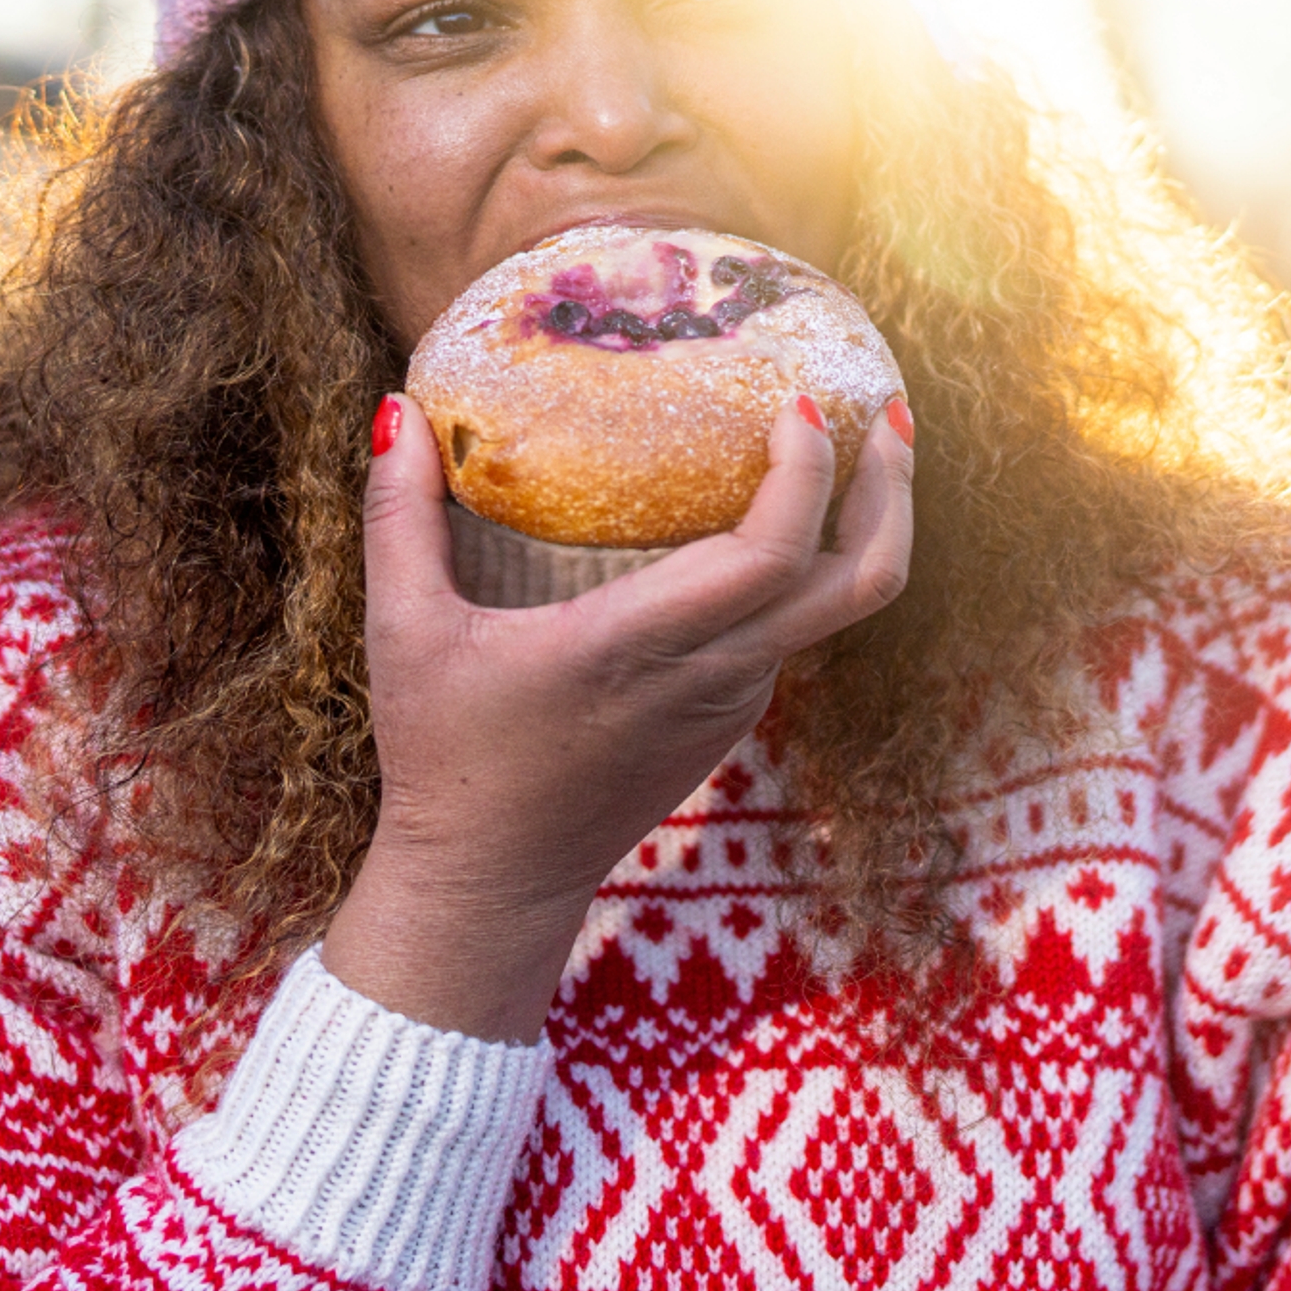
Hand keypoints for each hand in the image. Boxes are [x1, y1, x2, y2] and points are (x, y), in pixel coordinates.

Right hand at [318, 388, 914, 1042]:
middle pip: (858, 585)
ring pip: (842, 609)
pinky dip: (820, 563)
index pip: (769, 558)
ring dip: (867, 526)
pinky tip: (790, 513)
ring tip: (867, 445)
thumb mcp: (405, 634)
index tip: (804, 404)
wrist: (493, 886)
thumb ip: (400, 519)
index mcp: (636, 647)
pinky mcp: (733, 714)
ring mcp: (733, 700)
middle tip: (893, 413)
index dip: (808, 477)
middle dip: (892, 494)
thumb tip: (397, 408)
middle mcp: (708, 675)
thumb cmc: (445, 758)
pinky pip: (800, 627)